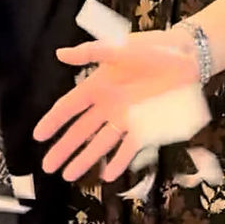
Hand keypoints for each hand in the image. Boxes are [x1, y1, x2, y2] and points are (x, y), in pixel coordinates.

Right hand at [36, 27, 198, 181]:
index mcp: (98, 84)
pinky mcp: (146, 125)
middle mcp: (108, 104)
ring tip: (68, 176)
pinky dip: (119, 161)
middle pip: (81, 130)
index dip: (54, 120)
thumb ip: (92, 52)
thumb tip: (60, 54)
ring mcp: (126, 117)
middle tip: (47, 166)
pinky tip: (107, 175)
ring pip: (100, 142)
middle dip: (64, 148)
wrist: (187, 55)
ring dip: (85, 159)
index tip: (38, 136)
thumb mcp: (121, 47)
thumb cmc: (152, 48)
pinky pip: (129, 147)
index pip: (69, 106)